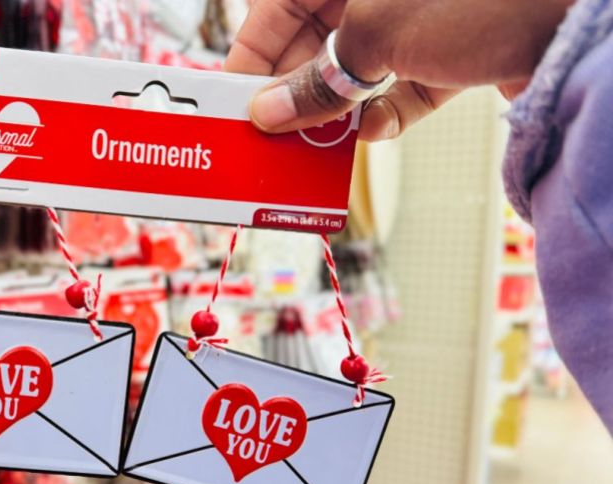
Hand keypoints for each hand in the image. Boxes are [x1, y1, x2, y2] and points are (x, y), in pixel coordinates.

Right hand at [224, 0, 573, 139]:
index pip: (276, 7)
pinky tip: (374, 131)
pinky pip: (406, 84)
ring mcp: (420, 14)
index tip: (230, 103)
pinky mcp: (456, 47)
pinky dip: (388, 112)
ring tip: (311, 147)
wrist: (588, 9)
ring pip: (358, 67)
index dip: (248, 56)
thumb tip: (268, 113)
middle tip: (268, 136)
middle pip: (314, 39)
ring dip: (335, 110)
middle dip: (291, 90)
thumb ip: (317, 78)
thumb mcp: (380, 34)